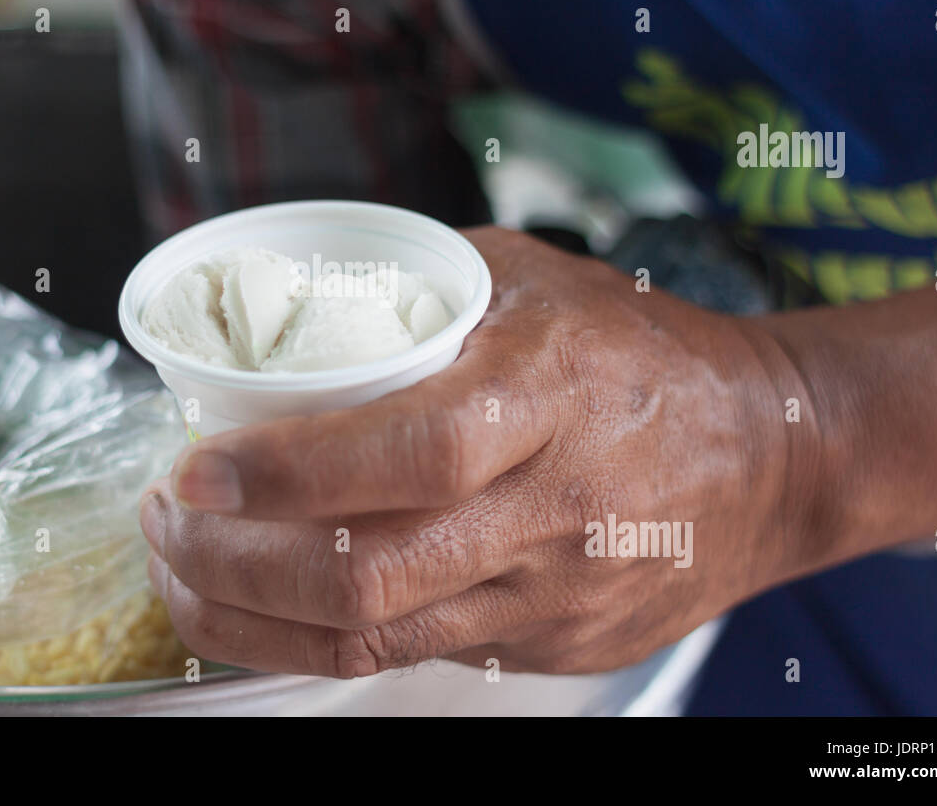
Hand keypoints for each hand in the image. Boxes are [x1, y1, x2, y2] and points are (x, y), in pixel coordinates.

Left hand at [139, 225, 827, 676]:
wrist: (770, 453)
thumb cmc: (644, 351)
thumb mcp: (535, 278)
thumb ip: (417, 287)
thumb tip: (291, 298)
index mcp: (547, 395)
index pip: (401, 454)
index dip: (281, 475)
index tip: (193, 468)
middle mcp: (552, 508)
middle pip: (366, 574)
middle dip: (232, 563)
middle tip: (165, 524)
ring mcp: (554, 595)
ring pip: (375, 638)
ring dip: (252, 616)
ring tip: (183, 577)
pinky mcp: (553, 646)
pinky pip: (416, 657)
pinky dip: (320, 640)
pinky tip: (266, 608)